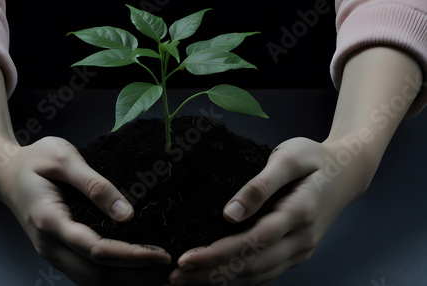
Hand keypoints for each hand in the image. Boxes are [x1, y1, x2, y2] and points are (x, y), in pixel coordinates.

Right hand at [0, 136, 170, 284]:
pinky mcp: (56, 252)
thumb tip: (126, 215)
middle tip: (169, 272)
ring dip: (125, 283)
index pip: (97, 251)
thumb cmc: (34, 160)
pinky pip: (84, 275)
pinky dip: (110, 279)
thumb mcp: (64, 159)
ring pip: (90, 281)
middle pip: (96, 276)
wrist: (4, 172)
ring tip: (157, 276)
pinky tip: (132, 274)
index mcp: (50, 220)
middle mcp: (49, 245)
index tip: (162, 254)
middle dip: (135, 277)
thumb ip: (95, 185)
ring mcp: (50, 252)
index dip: (132, 257)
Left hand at [169, 137, 374, 284]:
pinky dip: (241, 280)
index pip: (252, 241)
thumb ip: (260, 185)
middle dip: (211, 274)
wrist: (348, 171)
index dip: (217, 254)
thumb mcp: (289, 158)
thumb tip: (229, 213)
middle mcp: (302, 239)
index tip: (185, 258)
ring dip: (222, 281)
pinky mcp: (299, 252)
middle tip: (175, 277)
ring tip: (188, 281)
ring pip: (259, 274)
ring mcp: (302, 250)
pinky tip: (218, 279)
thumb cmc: (315, 158)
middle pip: (252, 265)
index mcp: (300, 213)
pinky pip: (267, 272)